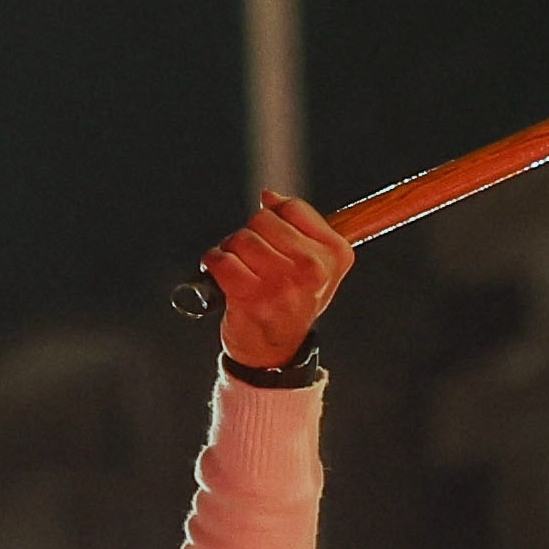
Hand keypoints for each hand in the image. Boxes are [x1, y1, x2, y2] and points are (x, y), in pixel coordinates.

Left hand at [201, 191, 354, 373]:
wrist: (275, 352)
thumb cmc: (292, 303)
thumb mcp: (313, 263)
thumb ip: (298, 224)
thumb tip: (269, 196)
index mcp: (334, 254)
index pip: (291, 208)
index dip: (273, 219)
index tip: (275, 243)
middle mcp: (313, 269)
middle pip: (262, 220)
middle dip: (250, 235)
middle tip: (254, 261)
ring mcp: (283, 284)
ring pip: (240, 239)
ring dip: (231, 251)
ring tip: (241, 272)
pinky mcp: (252, 298)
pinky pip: (221, 260)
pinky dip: (214, 264)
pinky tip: (223, 276)